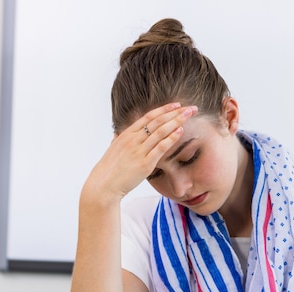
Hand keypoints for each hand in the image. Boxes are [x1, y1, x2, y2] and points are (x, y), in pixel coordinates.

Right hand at [82, 103, 197, 202]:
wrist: (103, 185)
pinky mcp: (144, 163)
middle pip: (157, 121)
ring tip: (189, 115)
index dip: (164, 109)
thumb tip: (117, 134)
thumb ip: (117, 140)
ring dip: (176, 121)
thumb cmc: (108, 169)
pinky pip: (160, 148)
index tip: (176, 105)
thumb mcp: (112, 150)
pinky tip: (180, 132)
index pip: (148, 117)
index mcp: (126, 134)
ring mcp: (139, 150)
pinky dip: (171, 138)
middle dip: (175, 112)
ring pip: (160, 131)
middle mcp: (133, 139)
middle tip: (190, 108)